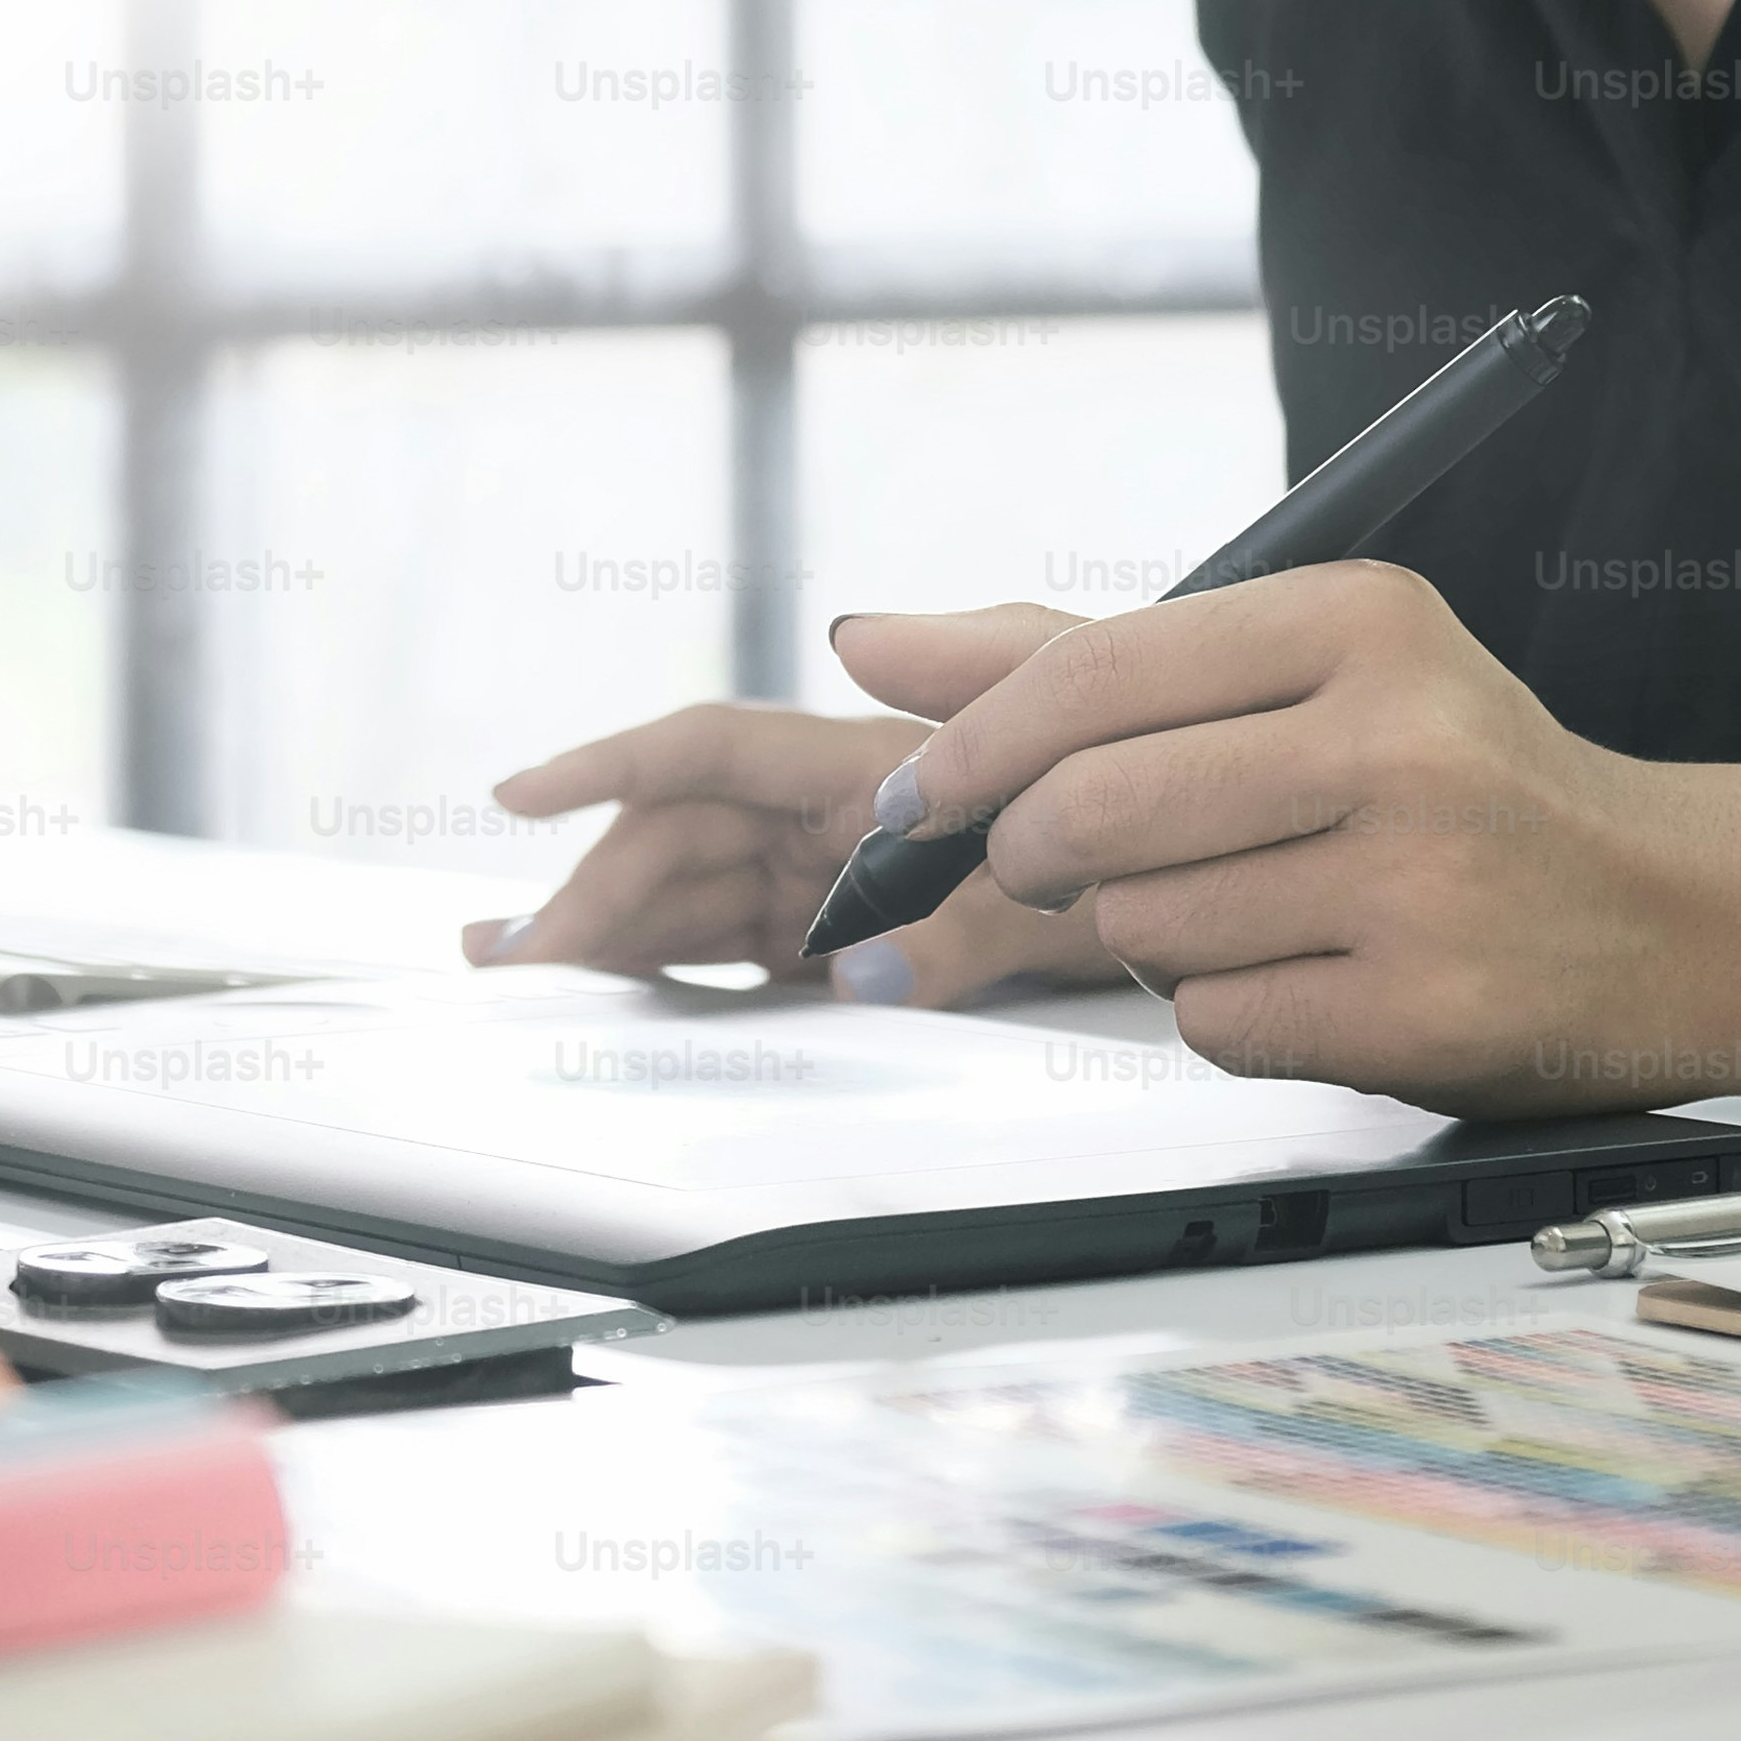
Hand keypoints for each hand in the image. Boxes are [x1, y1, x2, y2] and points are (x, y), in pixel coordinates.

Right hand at [461, 606, 1134, 1002]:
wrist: (1230, 853)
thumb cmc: (1158, 823)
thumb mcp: (1081, 883)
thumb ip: (972, 930)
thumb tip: (857, 976)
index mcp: (877, 767)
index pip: (708, 753)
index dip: (603, 767)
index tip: (518, 794)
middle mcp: (848, 811)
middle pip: (682, 839)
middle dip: (587, 889)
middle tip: (511, 962)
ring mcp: (851, 873)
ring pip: (702, 894)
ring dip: (611, 928)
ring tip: (524, 969)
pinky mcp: (867, 932)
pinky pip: (748, 942)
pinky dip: (677, 963)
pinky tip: (621, 987)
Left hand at [884, 562, 1736, 1113]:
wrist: (1674, 910)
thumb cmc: (1461, 784)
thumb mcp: (1298, 675)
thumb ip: (1075, 658)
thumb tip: (866, 639)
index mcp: (1357, 621)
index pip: (1093, 674)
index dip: (968, 749)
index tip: (913, 799)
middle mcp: (1395, 735)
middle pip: (1089, 810)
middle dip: (1033, 855)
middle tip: (1060, 865)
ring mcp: (1416, 878)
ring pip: (1141, 926)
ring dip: (1150, 937)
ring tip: (1254, 906)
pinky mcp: (1424, 1009)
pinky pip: (1215, 1021)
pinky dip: (1228, 1010)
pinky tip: (1311, 973)